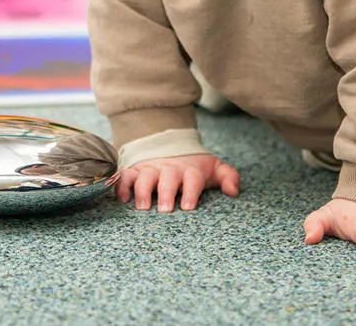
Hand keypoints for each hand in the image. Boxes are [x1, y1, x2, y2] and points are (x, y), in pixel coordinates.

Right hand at [116, 153, 239, 212]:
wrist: (170, 146)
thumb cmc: (194, 166)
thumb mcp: (214, 168)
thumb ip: (228, 177)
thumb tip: (234, 191)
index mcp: (190, 170)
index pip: (192, 179)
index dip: (190, 192)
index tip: (188, 207)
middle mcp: (169, 169)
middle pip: (167, 179)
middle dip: (165, 193)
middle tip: (164, 210)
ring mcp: (150, 169)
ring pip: (144, 177)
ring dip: (142, 191)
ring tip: (142, 207)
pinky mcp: (135, 170)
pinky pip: (125, 176)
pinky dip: (122, 186)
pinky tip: (122, 199)